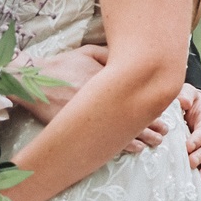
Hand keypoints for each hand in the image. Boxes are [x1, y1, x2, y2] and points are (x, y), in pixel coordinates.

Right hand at [14, 40, 164, 157]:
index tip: (164, 107)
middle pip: (139, 112)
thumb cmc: (60, 66)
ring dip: (146, 136)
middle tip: (165, 131)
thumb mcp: (87, 52)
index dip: (154, 101)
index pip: (141, 90)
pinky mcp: (86, 128)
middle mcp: (109, 97)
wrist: (34, 82)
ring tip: (157, 141)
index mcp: (112, 77)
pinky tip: (137, 148)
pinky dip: (127, 145)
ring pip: (129, 129)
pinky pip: (112, 139)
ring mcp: (97, 114)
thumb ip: (109, 54)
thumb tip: (128, 58)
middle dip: (154, 123)